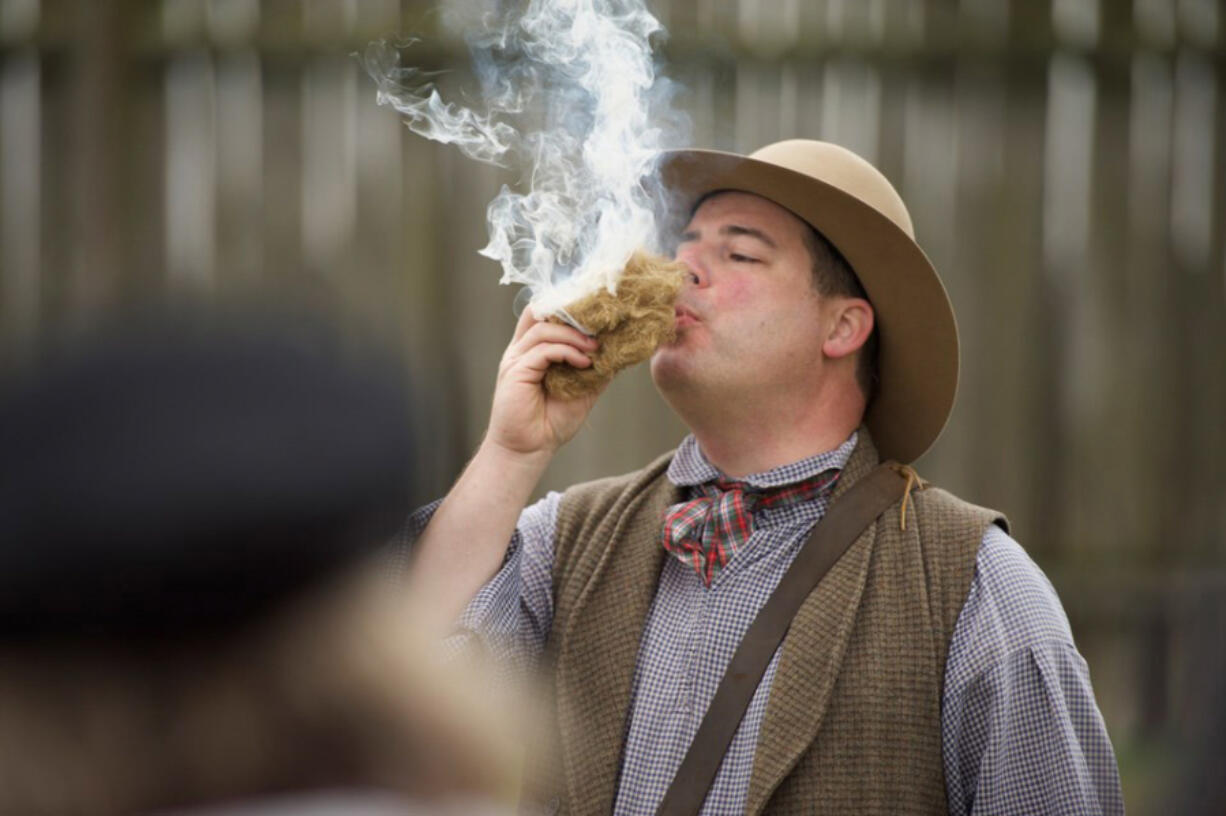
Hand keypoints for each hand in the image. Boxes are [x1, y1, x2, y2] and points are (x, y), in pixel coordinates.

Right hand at [485, 307, 604, 459]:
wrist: (530, 449)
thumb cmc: (551, 422)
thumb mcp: (582, 390)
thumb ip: (596, 370)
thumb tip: (619, 353)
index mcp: (532, 351)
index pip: (544, 315)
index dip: (567, 308)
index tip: (596, 314)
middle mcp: (521, 350)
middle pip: (540, 312)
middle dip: (571, 313)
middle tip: (599, 324)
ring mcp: (516, 359)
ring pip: (544, 329)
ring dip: (574, 335)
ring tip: (596, 348)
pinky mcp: (516, 371)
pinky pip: (543, 349)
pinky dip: (567, 351)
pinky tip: (585, 363)